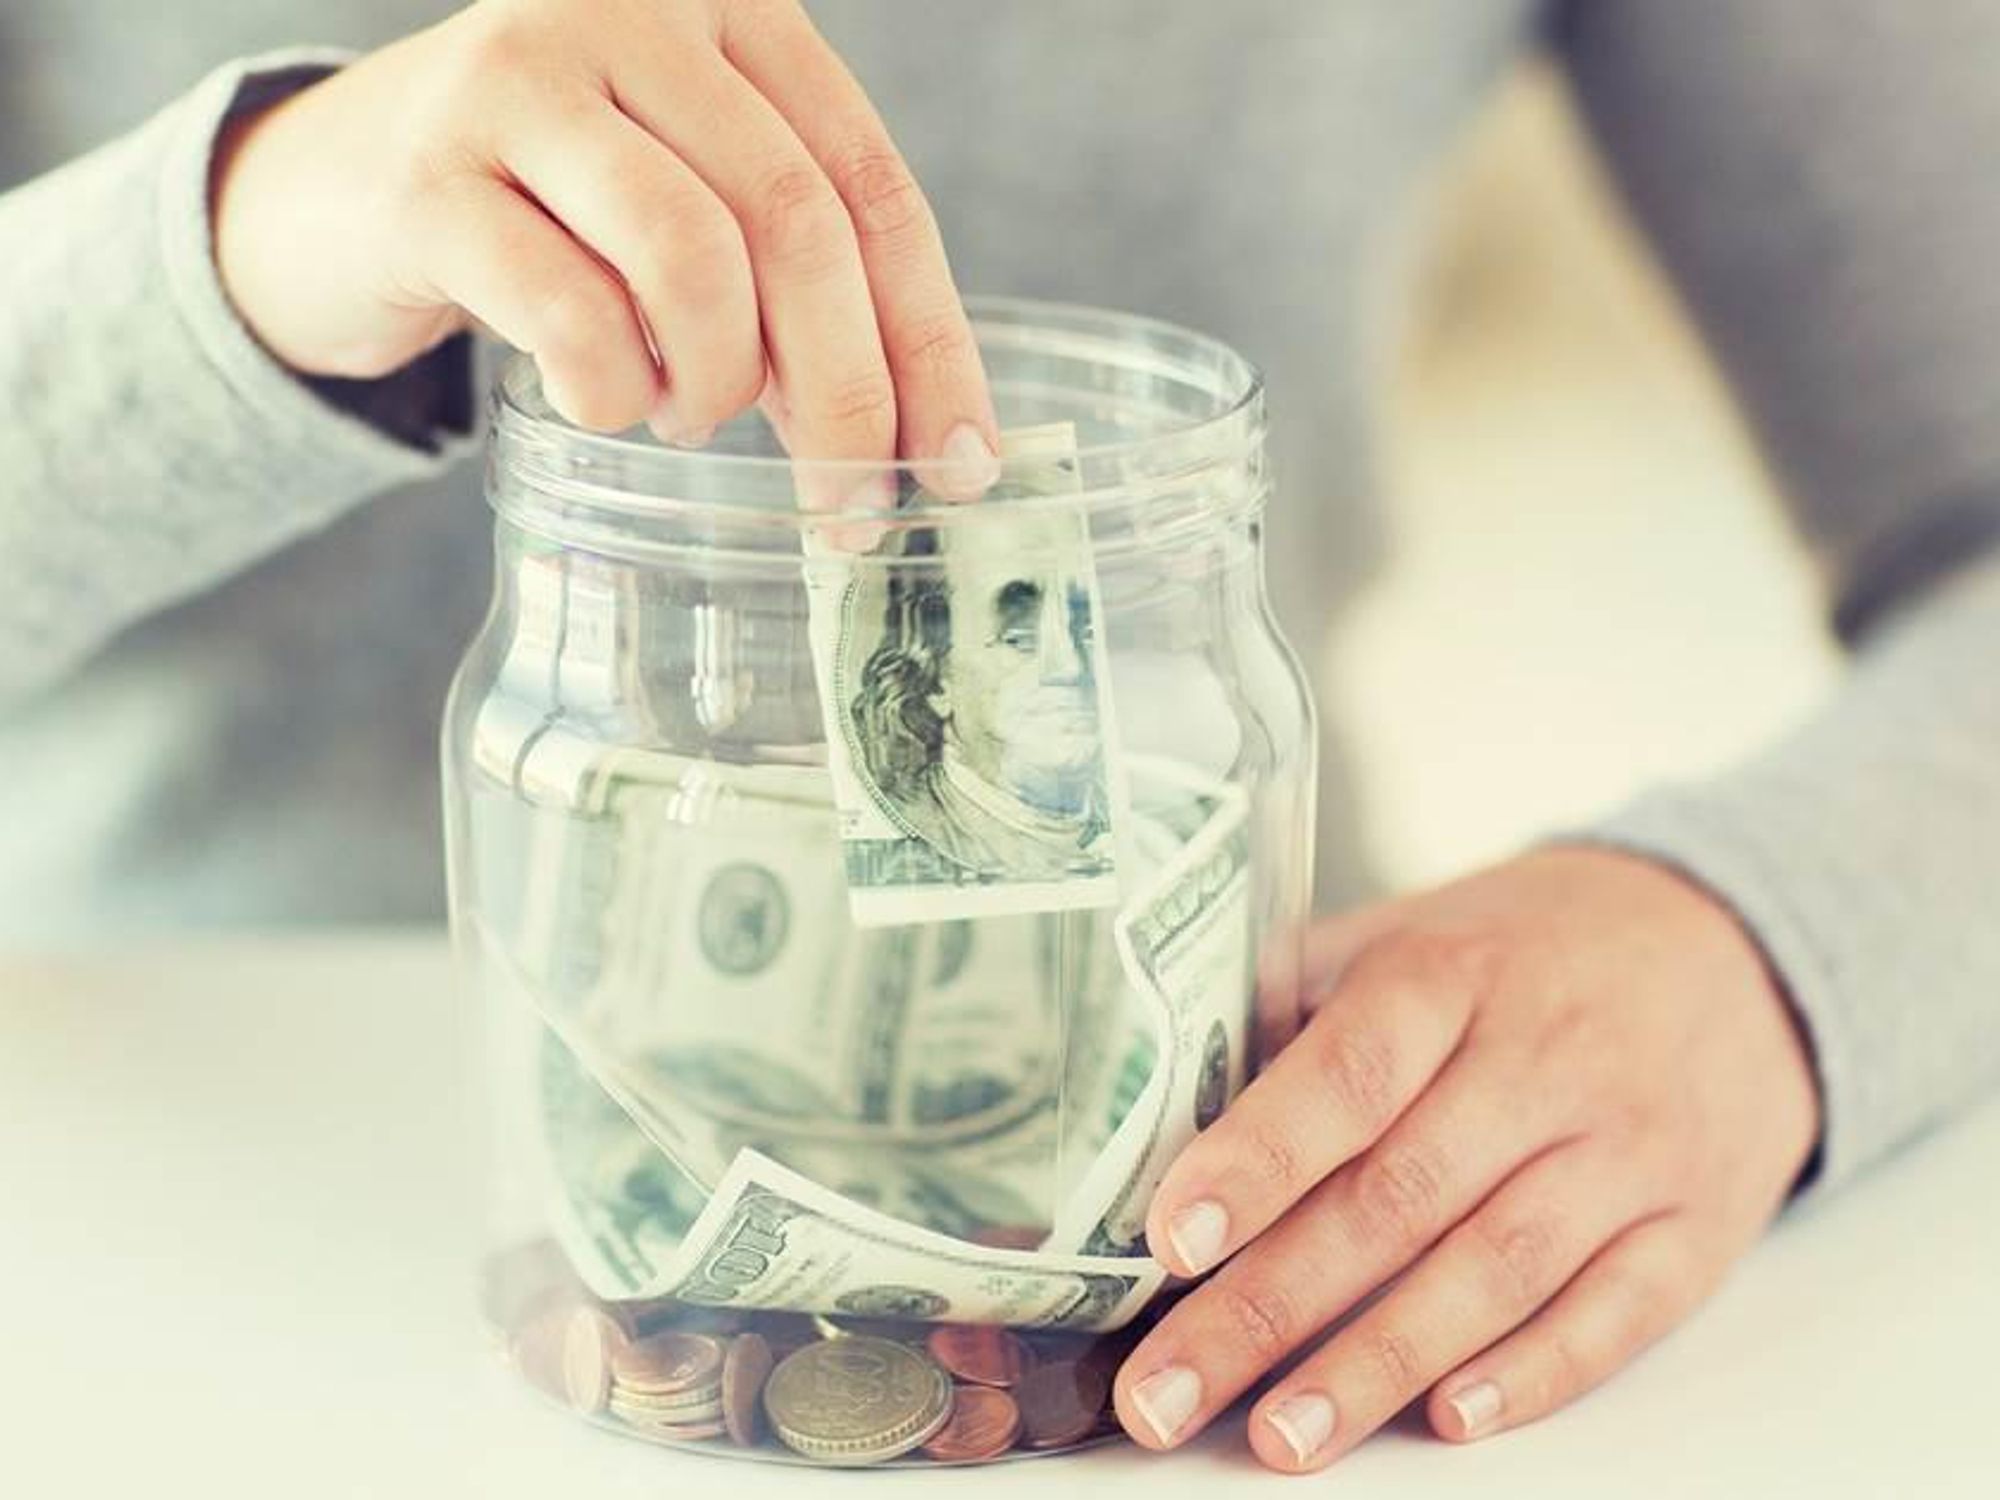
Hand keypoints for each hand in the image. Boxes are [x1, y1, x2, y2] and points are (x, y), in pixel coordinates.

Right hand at [211, 0, 998, 498]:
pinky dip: (613, 391)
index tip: (963, 462)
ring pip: (691, 256)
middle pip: (797, 222)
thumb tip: (930, 442)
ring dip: (716, 381)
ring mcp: (519, 79)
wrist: (333, 194)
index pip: (874, 186)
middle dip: (846, 391)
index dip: (930, 339)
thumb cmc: (552, 215)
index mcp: (730, 14)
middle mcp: (631, 14)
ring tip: (690, 413)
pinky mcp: (431, 175)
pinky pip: (570, 312)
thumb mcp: (690, 206)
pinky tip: (608, 400)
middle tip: (850, 503)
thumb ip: (798, 282)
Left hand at [1113, 847, 1820, 1470]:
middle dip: (1268, 1307)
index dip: (1257, 1158)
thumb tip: (1160, 1087)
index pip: (1348, 1070)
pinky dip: (1535, 1373)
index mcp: (1450, 976)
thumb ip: (1293, 996)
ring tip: (1283, 1437)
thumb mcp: (1412, 929)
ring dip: (1380, 1364)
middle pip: (1397, 1197)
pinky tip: (1449, 1419)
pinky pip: (1617, 1313)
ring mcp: (1628, 1150)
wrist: (1736, 948)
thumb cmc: (1529, 949)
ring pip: (1495, 1271)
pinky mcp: (1696, 1226)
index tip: (1170, 1238)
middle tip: (1166, 1390)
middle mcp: (1544, 1062)